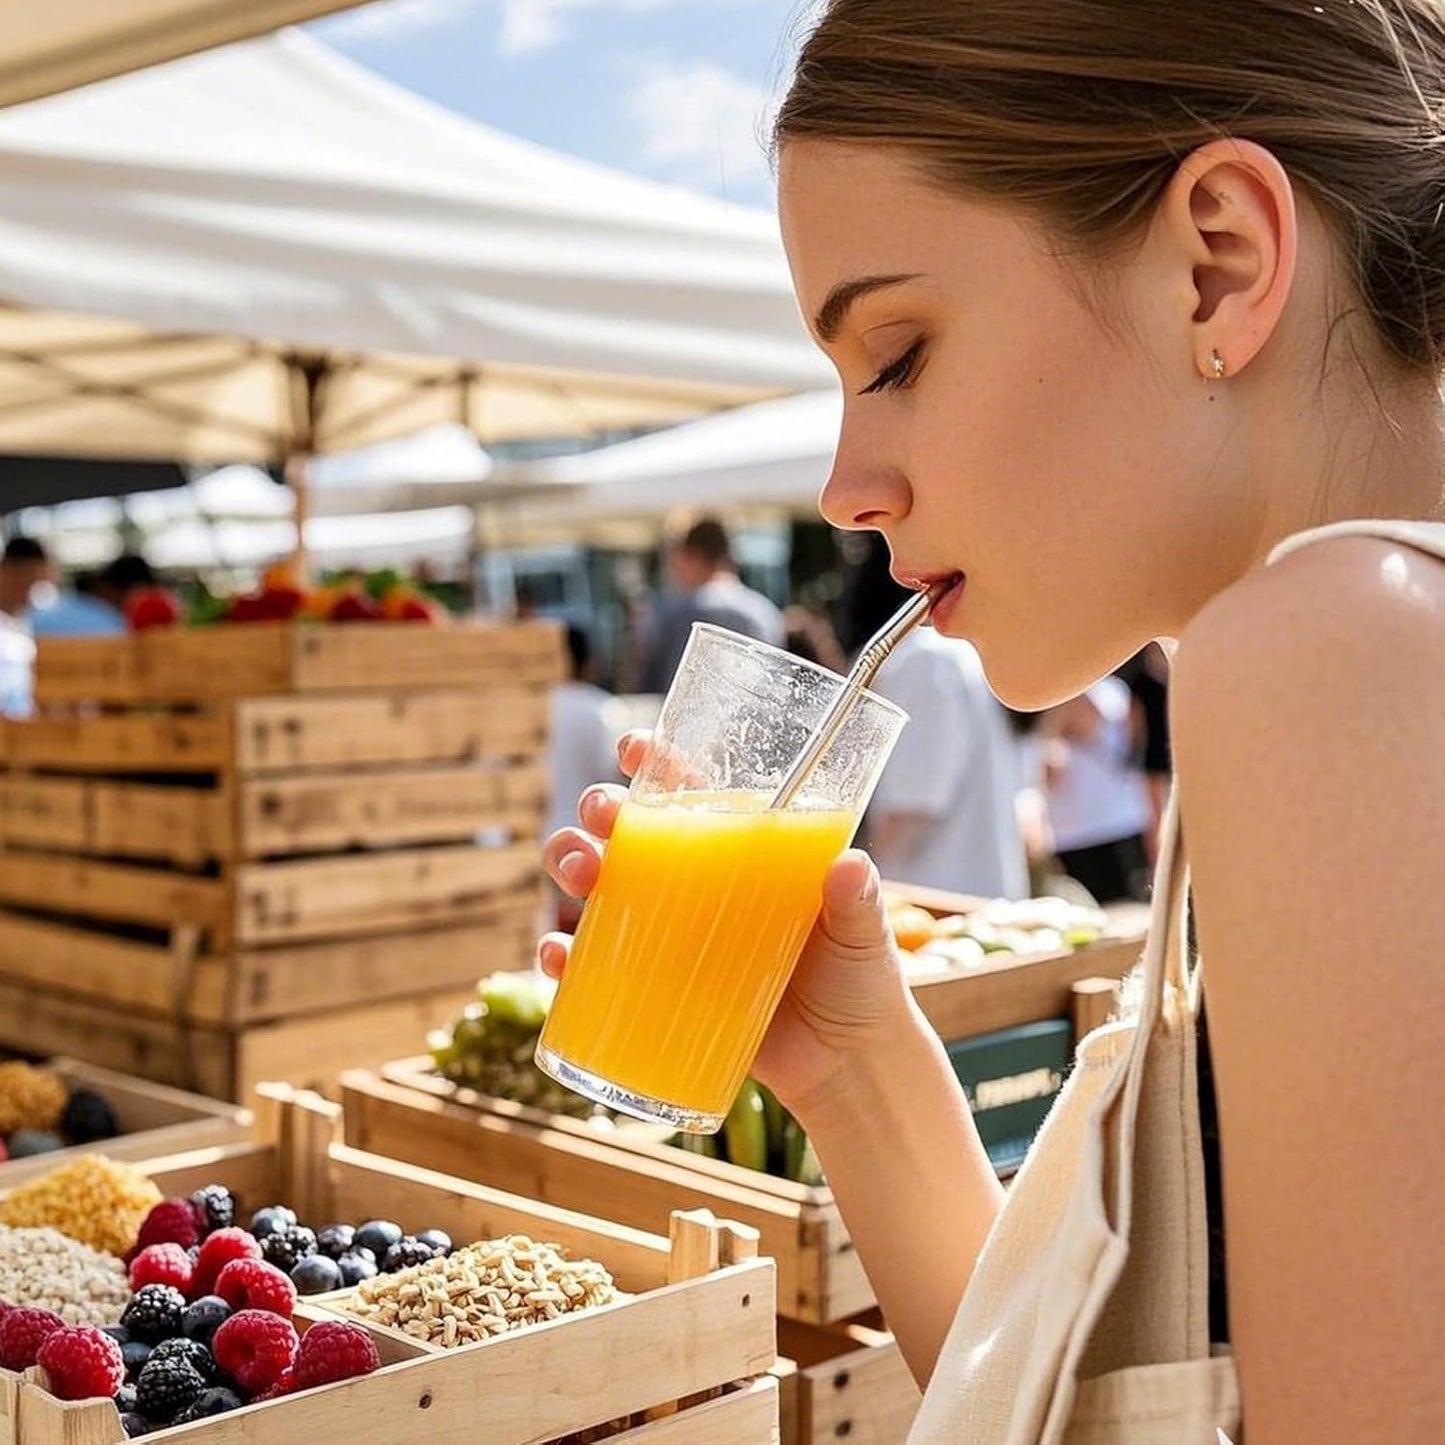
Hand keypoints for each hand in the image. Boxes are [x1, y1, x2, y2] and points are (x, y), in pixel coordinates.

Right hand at [539, 731, 911, 1118]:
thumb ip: (857, 901)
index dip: (656, 761)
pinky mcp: (654, 991)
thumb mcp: (861, 936)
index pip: (692, 790)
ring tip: (578, 876)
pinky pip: (593, 968)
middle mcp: (697, 884)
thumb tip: (849, 864)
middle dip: (600, 811)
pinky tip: (557, 956)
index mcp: (742, 851)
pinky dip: (564, 958)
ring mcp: (670, 936)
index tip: (635, 748)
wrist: (845, 1066)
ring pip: (600, 885)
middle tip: (601, 819)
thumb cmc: (859, 983)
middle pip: (630, 829)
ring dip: (573, 865)